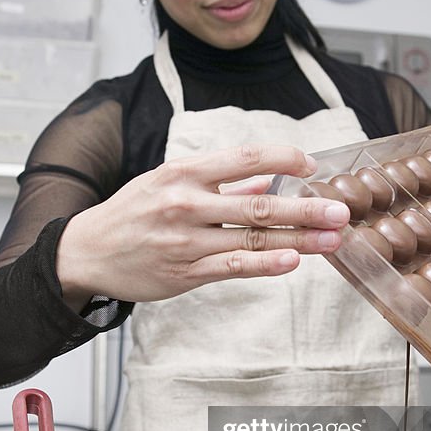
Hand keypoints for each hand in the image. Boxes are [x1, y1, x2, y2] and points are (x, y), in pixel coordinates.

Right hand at [56, 144, 350, 309]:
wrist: (88, 252)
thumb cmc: (133, 213)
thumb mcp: (168, 182)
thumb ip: (217, 180)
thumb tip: (267, 178)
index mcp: (184, 172)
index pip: (245, 158)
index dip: (284, 159)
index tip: (312, 164)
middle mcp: (187, 203)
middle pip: (259, 203)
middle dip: (306, 207)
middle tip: (342, 210)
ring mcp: (187, 240)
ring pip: (253, 238)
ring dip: (299, 239)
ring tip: (333, 240)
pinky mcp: (185, 273)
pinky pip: (233, 267)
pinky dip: (265, 265)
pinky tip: (293, 262)